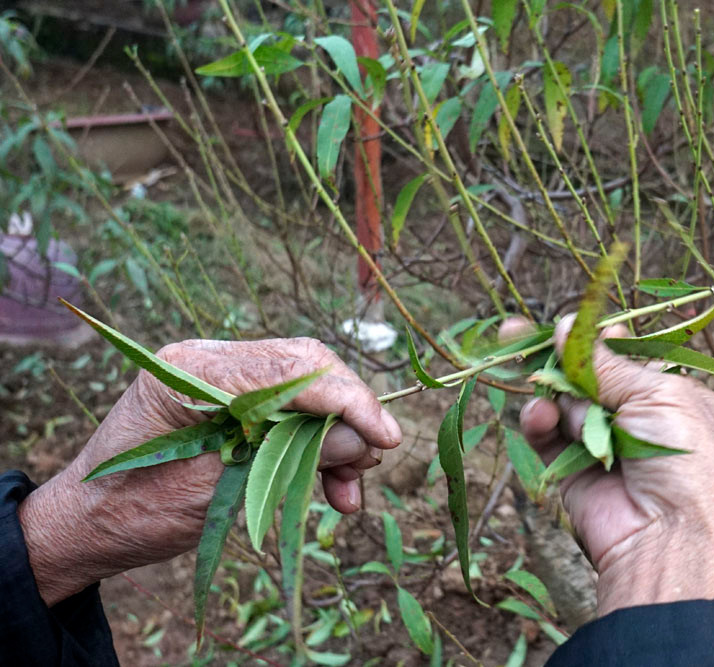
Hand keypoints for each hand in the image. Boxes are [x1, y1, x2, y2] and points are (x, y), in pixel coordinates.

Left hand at [17, 337, 401, 605]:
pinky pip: (296, 413)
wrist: (88, 527)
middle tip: (373, 459)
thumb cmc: (131, 511)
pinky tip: (335, 486)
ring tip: (349, 488)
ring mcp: (225, 377)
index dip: (346, 401)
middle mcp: (210, 360)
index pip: (290, 370)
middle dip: (349, 414)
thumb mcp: (210, 492)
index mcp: (191, 370)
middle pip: (307, 368)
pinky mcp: (237, 402)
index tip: (385, 436)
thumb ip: (282, 459)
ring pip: (309, 390)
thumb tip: (355, 443)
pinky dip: (319, 447)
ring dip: (338, 438)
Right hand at [510, 316, 713, 614]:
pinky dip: (538, 422)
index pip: (627, 358)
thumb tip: (566, 325)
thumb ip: (607, 363)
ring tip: (542, 388)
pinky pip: (546, 436)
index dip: (596, 340)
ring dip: (550, 391)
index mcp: (673, 397)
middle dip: (555, 355)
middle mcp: (637, 420)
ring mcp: (602, 446)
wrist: (668, 538)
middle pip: (586, 376)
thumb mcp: (657, 395)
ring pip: (562, 402)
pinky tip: (538, 415)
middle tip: (514, 330)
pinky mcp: (572, 471)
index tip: (567, 323)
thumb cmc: (683, 460)